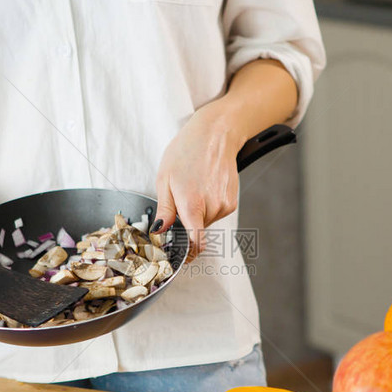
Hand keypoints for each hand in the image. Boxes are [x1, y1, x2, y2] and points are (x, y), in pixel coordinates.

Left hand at [152, 107, 247, 259]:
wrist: (215, 135)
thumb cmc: (187, 152)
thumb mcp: (165, 179)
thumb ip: (165, 209)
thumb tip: (160, 231)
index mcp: (192, 204)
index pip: (194, 242)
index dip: (188, 254)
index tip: (182, 257)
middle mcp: (212, 208)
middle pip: (197, 231)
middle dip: (186, 222)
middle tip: (179, 200)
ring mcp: (225, 205)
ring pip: (206, 222)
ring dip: (198, 213)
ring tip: (194, 187)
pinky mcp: (232, 202)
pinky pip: (215, 213)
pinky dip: (208, 206)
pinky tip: (205, 187)